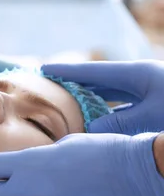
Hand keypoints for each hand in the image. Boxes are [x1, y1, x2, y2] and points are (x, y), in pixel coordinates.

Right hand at [43, 60, 163, 134]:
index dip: (67, 70)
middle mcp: (141, 78)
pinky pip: (126, 106)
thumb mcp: (150, 118)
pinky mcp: (158, 105)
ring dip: (91, 98)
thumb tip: (90, 128)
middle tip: (50, 85)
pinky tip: (98, 120)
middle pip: (100, 79)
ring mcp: (151, 91)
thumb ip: (118, 124)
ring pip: (113, 93)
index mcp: (138, 73)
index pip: (93, 71)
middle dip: (76, 82)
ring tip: (68, 102)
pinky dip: (109, 113)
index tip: (43, 68)